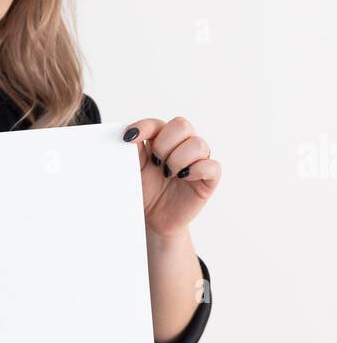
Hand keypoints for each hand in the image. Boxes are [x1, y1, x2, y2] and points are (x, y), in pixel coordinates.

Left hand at [122, 116, 220, 237]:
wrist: (153, 219)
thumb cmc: (146, 192)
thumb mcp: (134, 169)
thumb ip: (134, 150)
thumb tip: (129, 132)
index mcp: (163, 140)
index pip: (158, 123)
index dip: (145, 127)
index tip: (130, 138)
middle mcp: (182, 146)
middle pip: (182, 125)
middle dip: (164, 144)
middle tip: (156, 163)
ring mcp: (197, 161)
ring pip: (198, 144)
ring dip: (178, 159)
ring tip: (168, 174)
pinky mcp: (208, 178)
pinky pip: (212, 166)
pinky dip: (196, 170)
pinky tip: (184, 178)